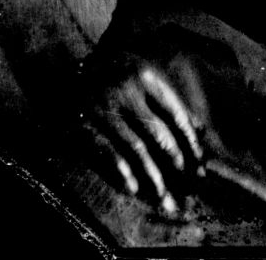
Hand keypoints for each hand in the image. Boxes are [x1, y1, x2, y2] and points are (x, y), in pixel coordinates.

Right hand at [78, 44, 213, 215]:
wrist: (64, 69)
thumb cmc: (114, 75)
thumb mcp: (143, 78)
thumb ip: (169, 101)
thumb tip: (201, 130)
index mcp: (145, 76)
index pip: (175, 112)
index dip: (189, 140)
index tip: (200, 163)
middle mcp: (126, 89)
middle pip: (158, 132)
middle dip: (176, 161)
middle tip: (188, 184)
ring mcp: (103, 107)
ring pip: (135, 147)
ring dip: (152, 174)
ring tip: (163, 195)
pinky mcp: (83, 123)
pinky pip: (106, 151)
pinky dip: (121, 171)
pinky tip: (133, 188)